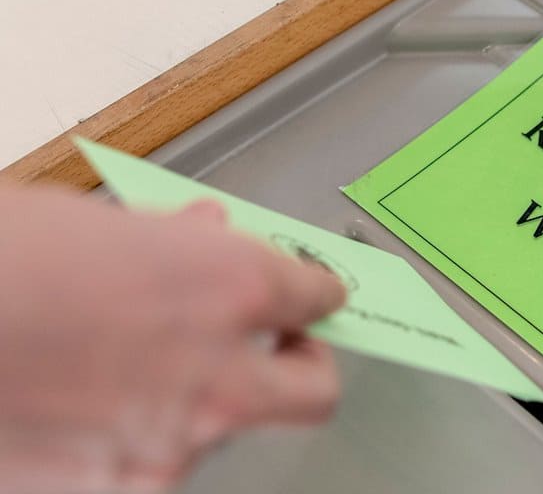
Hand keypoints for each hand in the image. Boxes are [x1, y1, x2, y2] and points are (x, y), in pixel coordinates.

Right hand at [0, 185, 345, 491]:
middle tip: (276, 350)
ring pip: (220, 431)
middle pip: (313, 389)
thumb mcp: (88, 222)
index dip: (314, 295)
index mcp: (224, 284)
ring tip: (123, 373)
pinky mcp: (119, 493)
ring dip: (194, 402)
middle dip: (304, 366)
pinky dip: (131, 444)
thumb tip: (205, 231)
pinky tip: (81, 415)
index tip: (308, 300)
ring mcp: (170, 445)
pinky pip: (152, 468)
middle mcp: (216, 371)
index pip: (312, 296)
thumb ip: (168, 240)